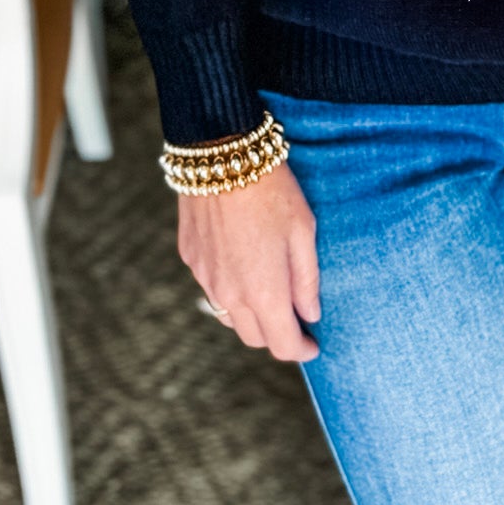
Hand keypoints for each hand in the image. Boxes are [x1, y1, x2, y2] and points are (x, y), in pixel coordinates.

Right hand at [176, 160, 320, 361]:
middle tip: (294, 315)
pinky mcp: (190, 258)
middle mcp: (230, 295)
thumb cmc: (272, 191)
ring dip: (250, 313)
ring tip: (269, 290)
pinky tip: (242, 262)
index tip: (313, 344)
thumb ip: (307, 280)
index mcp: (263, 293)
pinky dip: (229, 287)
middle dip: (276, 333)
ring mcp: (205, 278)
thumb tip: (310, 314)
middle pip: (254, 337)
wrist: (222, 154)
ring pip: (229, 316)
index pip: (282, 345)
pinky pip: (212, 287)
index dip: (301, 350)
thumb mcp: (304, 232)